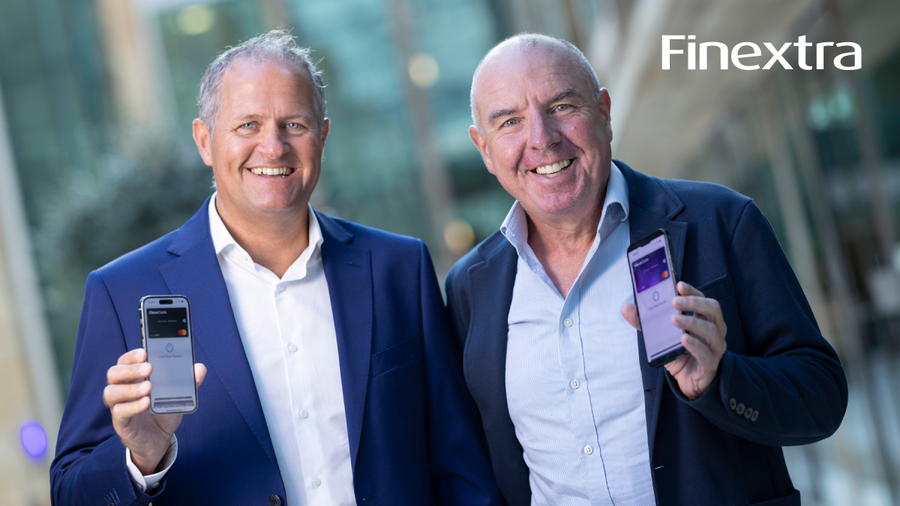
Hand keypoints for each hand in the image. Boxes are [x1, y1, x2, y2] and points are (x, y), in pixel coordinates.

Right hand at [103, 349, 206, 473]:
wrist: (160, 439)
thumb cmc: (164, 411)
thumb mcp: (179, 395)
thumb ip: (188, 381)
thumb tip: (200, 368)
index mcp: (134, 378)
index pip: (125, 361)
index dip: (131, 355)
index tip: (144, 351)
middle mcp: (122, 389)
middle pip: (114, 373)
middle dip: (130, 368)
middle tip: (149, 368)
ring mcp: (119, 406)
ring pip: (110, 392)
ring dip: (130, 388)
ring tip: (149, 388)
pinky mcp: (121, 423)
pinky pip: (119, 412)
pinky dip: (132, 406)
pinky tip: (146, 403)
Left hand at [621, 281, 726, 399]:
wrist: (688, 381)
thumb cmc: (679, 353)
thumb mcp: (661, 336)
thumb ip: (645, 322)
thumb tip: (626, 308)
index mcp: (703, 318)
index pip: (701, 298)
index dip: (691, 291)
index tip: (678, 284)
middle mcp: (714, 329)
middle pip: (712, 309)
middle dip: (694, 303)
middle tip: (675, 301)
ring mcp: (715, 346)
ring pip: (710, 330)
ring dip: (692, 322)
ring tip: (674, 319)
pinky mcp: (710, 364)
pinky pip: (706, 353)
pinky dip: (695, 345)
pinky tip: (684, 340)